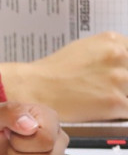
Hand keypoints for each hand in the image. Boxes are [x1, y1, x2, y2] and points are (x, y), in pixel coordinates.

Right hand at [8, 32, 127, 121]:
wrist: (36, 88)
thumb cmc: (55, 71)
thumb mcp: (85, 50)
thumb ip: (110, 54)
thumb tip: (125, 63)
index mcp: (112, 40)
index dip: (127, 67)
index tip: (122, 72)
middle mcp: (118, 55)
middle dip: (124, 85)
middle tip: (105, 87)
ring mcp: (119, 78)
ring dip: (122, 98)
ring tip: (101, 98)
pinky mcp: (116, 102)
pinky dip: (118, 113)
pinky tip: (101, 109)